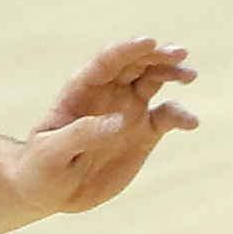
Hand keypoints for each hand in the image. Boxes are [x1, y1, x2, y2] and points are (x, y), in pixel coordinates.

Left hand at [11, 37, 201, 214]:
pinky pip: (166, 118)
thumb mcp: (51, 152)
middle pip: (136, 63)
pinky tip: (191, 122)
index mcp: (82, 88)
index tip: (150, 42)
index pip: (108, 61)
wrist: (52, 191)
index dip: (129, 49)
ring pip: (155, 80)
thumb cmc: (41, 167)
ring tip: (189, 76)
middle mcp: (109, 92)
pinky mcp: (143, 133)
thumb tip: (119, 122)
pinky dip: (180, 116)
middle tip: (179, 54)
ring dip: (173, 73)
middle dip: (158, 55)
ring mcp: (128, 110)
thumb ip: (82, 134)